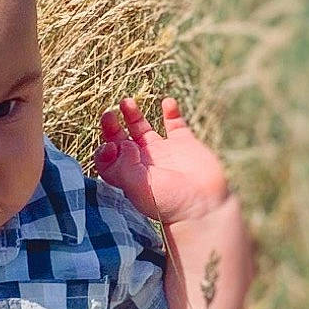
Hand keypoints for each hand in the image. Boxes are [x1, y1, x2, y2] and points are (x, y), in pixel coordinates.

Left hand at [94, 97, 232, 224]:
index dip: (104, 149)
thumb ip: (123, 165)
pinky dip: (171, 112)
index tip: (110, 145)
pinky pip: (175, 124)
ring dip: (134, 115)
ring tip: (126, 102)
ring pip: (144, 129)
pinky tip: (167, 102)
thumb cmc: (169, 203)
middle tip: (109, 113)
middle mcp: (144, 163)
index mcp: (129, 175)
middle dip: (113, 126)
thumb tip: (121, 144)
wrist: (204, 206)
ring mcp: (165, 152)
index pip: (109, 157)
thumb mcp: (137, 187)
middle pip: (122, 139)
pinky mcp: (185, 145)